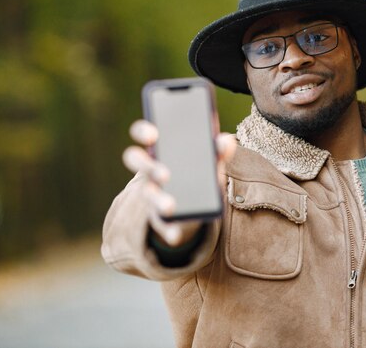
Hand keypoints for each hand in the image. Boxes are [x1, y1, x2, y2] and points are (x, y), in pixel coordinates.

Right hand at [122, 120, 235, 246]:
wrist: (189, 204)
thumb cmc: (196, 172)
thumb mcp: (208, 161)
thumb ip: (216, 151)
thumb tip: (227, 141)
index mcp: (159, 148)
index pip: (143, 132)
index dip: (144, 130)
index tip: (153, 134)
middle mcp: (148, 169)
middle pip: (137, 161)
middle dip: (149, 167)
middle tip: (165, 174)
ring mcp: (150, 193)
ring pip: (147, 194)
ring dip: (158, 200)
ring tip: (170, 207)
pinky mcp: (157, 216)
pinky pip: (160, 223)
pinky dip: (168, 230)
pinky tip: (175, 235)